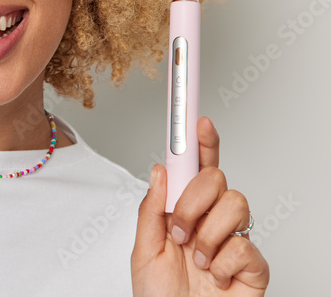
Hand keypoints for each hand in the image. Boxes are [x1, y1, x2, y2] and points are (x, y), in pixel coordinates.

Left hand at [132, 117, 268, 294]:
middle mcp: (211, 222)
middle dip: (193, 201)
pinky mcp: (254, 267)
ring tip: (196, 258)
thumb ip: (151, 209)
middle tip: (178, 229)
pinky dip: (222, 263)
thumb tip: (160, 170)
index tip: (197, 119)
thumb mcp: (142, 251)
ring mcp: (234, 242)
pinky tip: (215, 276)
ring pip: (236, 204)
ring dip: (207, 233)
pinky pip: (245, 245)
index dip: (200, 143)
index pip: (196, 171)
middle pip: (218, 178)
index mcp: (184, 214)